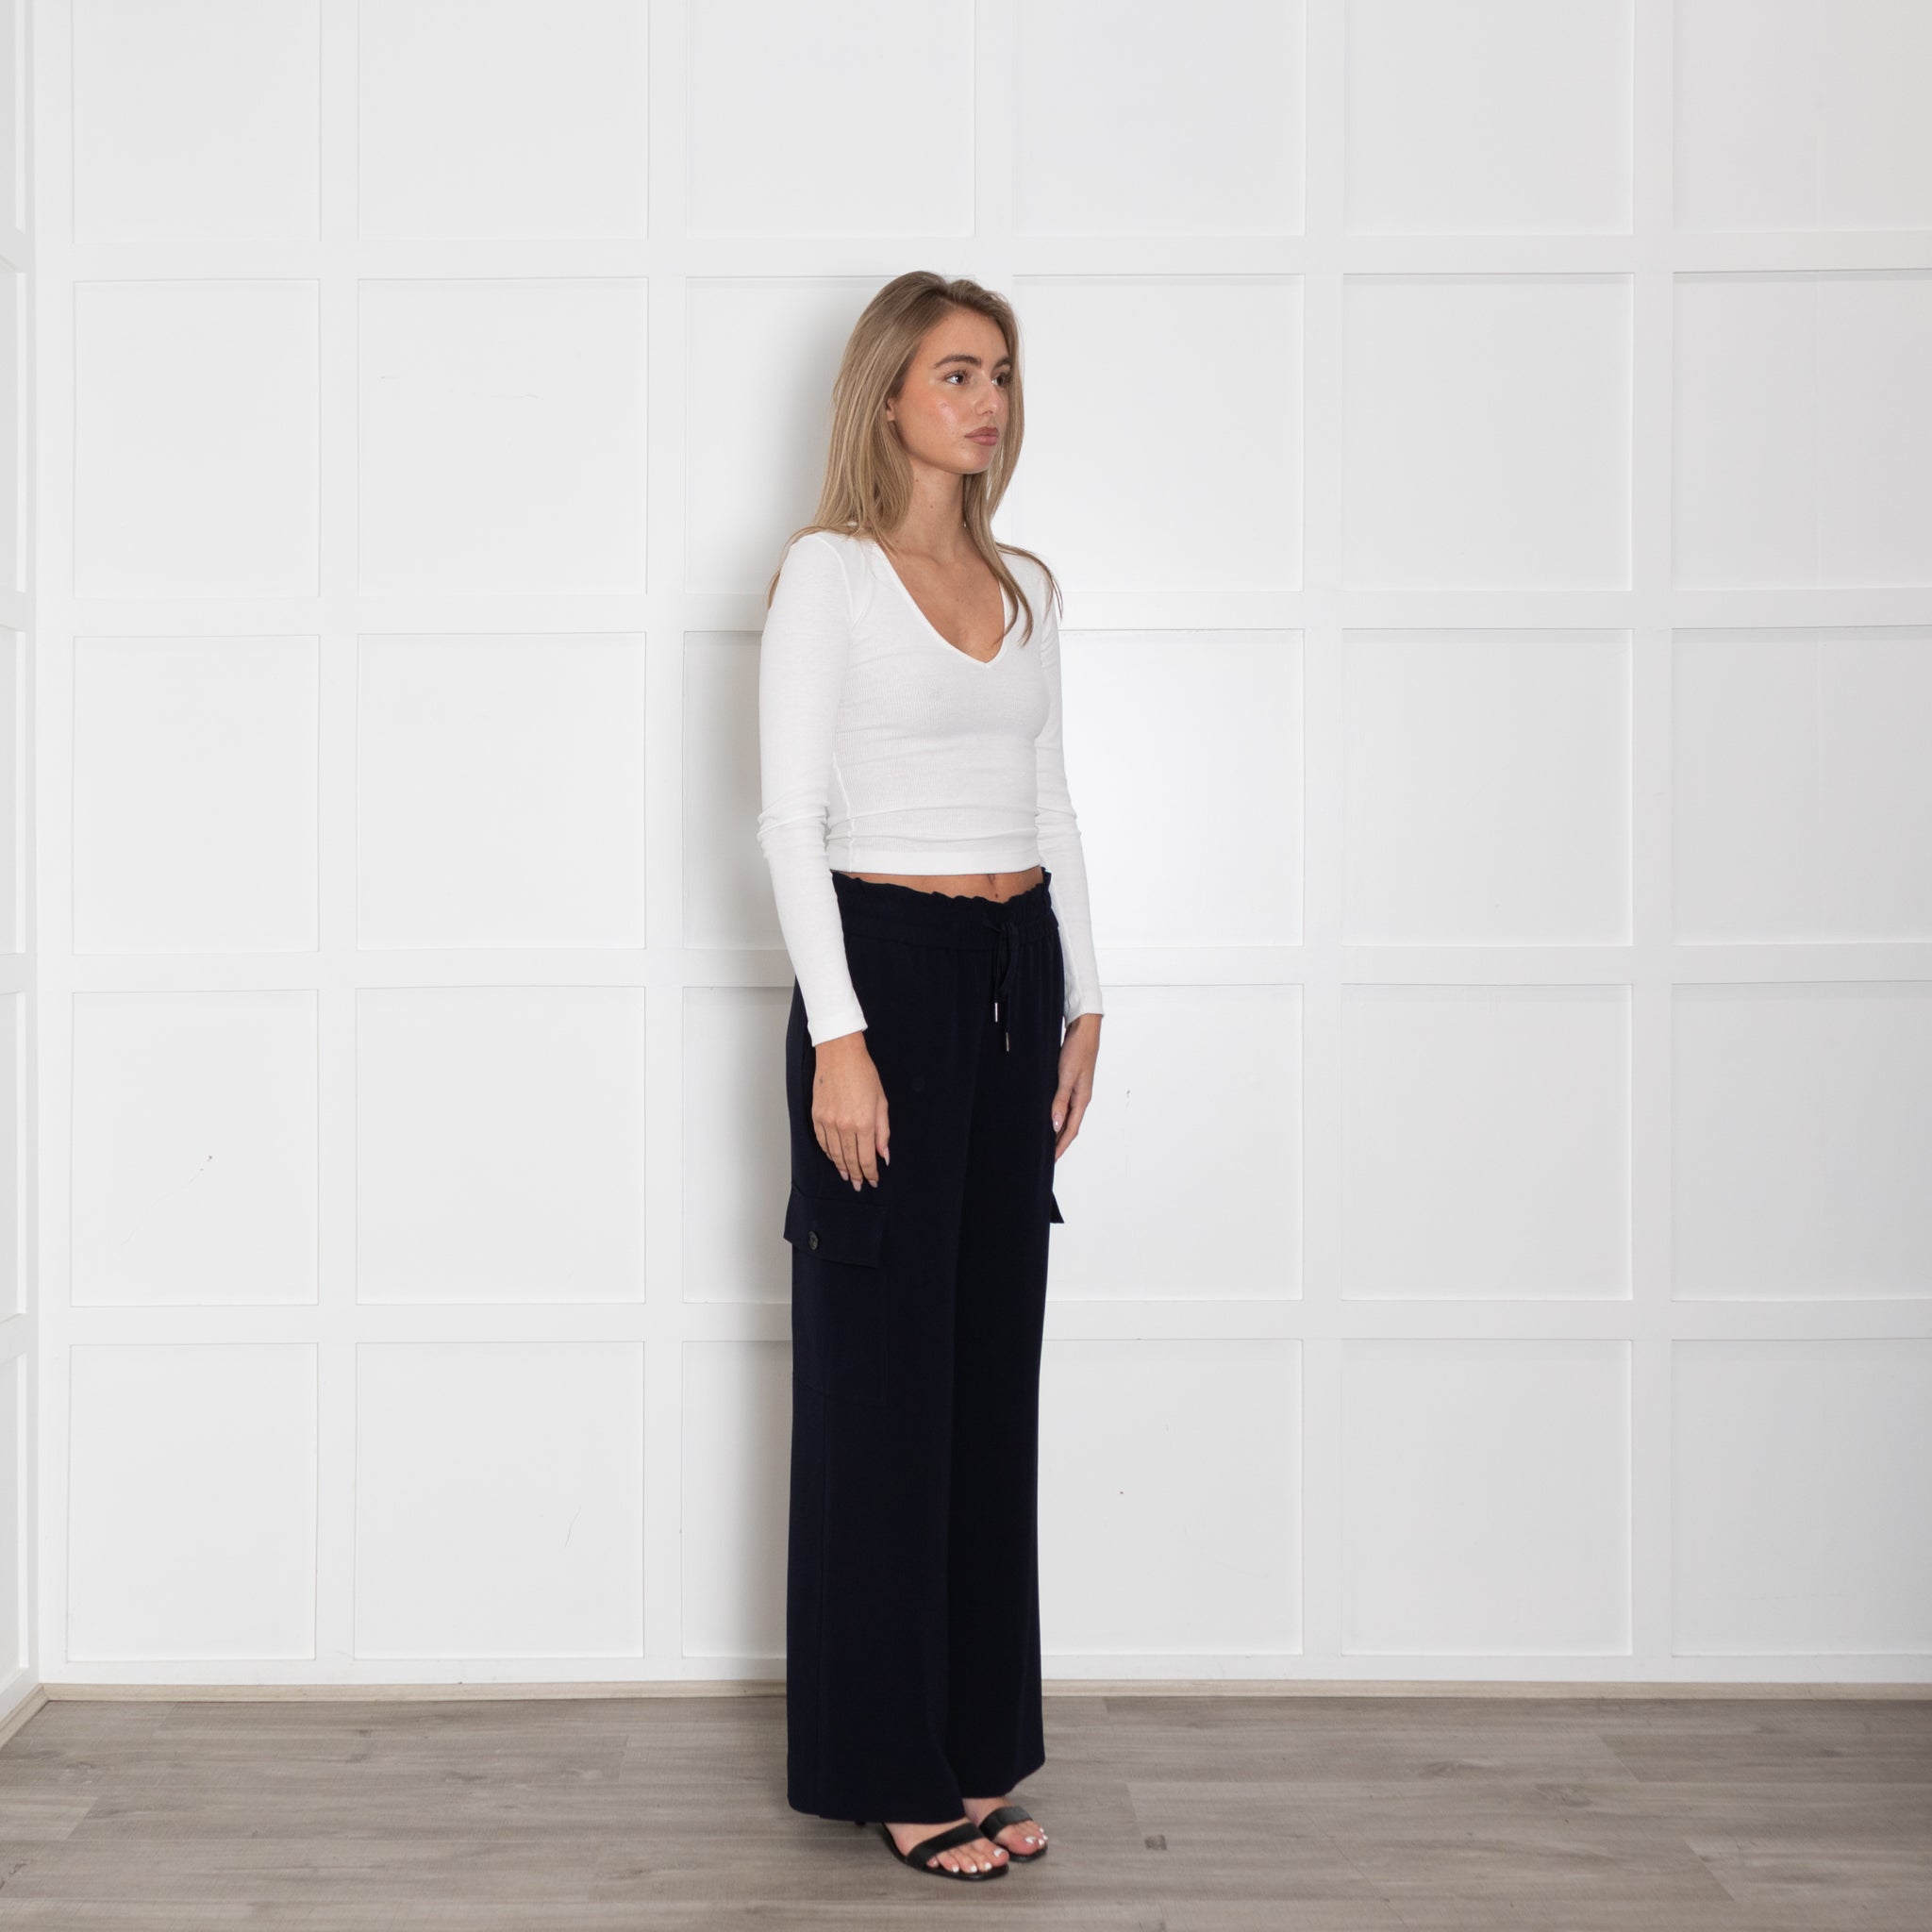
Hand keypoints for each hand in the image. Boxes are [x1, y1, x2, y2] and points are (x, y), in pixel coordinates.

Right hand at [810, 1031, 889, 1188]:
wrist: (839, 1054)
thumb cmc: (863, 1074)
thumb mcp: (881, 1101)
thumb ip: (883, 1131)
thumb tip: (884, 1154)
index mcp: (864, 1122)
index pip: (867, 1157)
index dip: (870, 1172)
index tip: (873, 1180)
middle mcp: (844, 1125)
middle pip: (850, 1159)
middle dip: (856, 1174)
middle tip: (858, 1185)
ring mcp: (828, 1121)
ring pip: (835, 1153)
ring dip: (841, 1167)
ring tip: (847, 1176)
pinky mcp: (817, 1116)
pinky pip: (822, 1141)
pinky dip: (828, 1152)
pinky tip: (834, 1158)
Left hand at [1051, 1012, 1099, 1160]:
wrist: (1083, 1029)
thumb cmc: (1077, 1050)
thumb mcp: (1067, 1076)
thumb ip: (1060, 1101)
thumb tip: (1056, 1125)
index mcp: (1082, 1099)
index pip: (1071, 1130)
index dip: (1061, 1146)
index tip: (1051, 1160)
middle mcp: (1081, 1098)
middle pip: (1070, 1126)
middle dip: (1059, 1142)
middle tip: (1046, 1156)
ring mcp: (1077, 1090)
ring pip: (1067, 1116)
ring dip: (1058, 1130)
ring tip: (1046, 1142)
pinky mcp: (1071, 1082)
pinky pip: (1064, 1105)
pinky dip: (1057, 1115)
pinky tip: (1049, 1117)